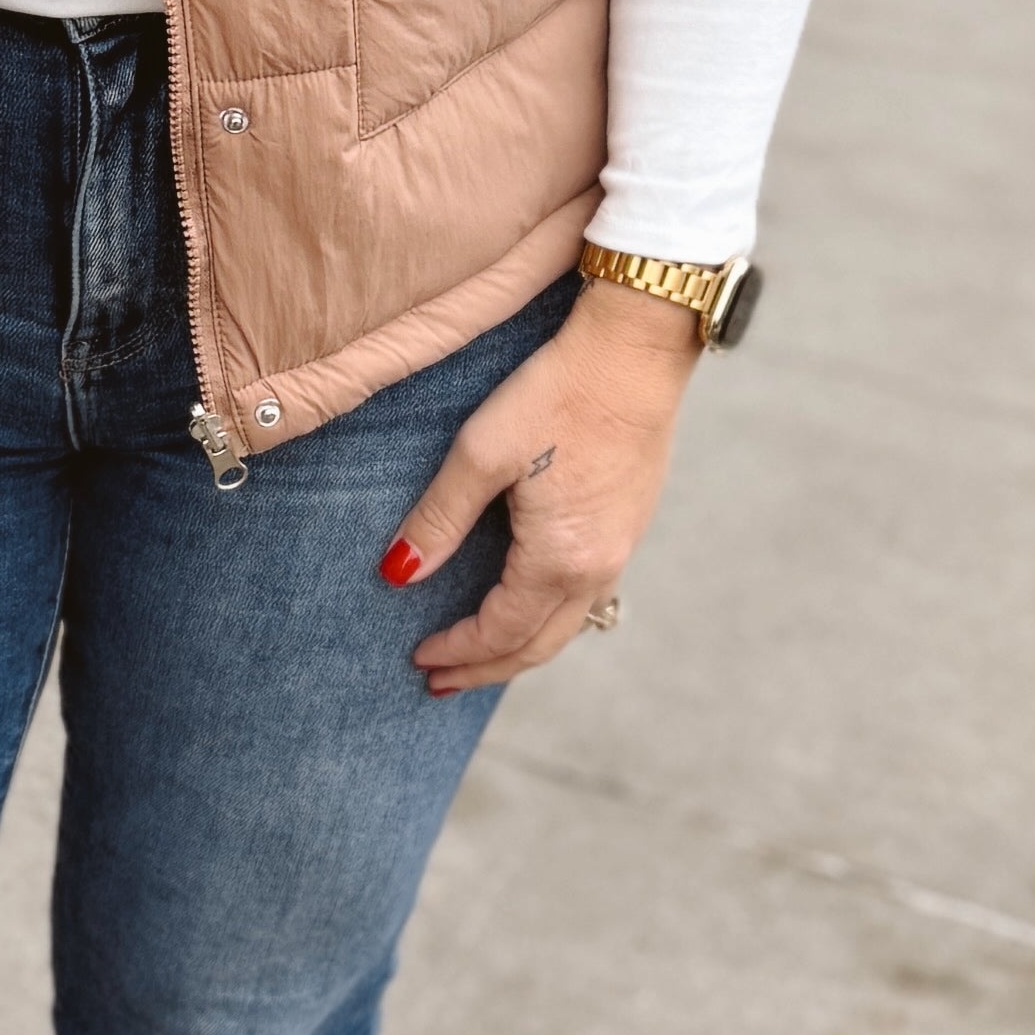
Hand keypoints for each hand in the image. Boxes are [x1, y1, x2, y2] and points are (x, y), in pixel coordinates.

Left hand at [380, 280, 701, 692]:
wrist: (635, 350)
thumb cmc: (556, 393)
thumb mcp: (481, 454)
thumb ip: (438, 520)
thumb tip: (398, 576)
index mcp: (559, 558)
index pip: (500, 631)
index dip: (459, 651)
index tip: (419, 659)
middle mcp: (598, 566)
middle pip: (539, 645)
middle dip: (488, 669)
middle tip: (442, 684)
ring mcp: (622, 546)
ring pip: (567, 624)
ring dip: (521, 647)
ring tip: (482, 656)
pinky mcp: (630, 522)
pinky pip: (588, 595)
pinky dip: (549, 616)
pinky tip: (528, 604)